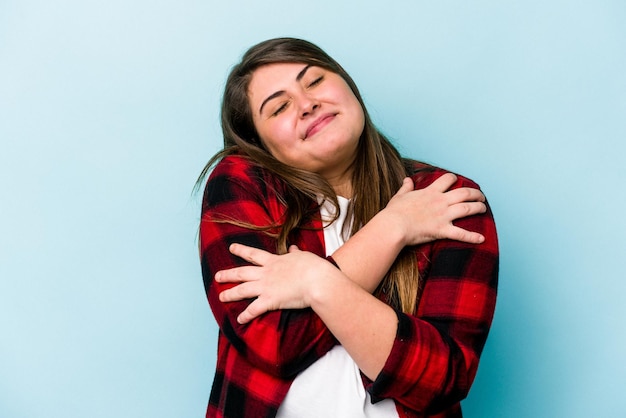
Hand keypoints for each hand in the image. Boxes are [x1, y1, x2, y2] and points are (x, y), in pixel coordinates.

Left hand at [215, 243, 336, 323]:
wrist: (316, 280)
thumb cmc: (313, 267)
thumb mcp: (303, 256)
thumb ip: (295, 253)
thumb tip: (293, 248)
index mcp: (274, 261)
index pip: (254, 254)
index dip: (241, 250)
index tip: (231, 248)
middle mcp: (266, 273)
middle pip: (242, 273)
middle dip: (228, 275)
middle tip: (217, 276)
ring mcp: (266, 287)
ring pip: (243, 290)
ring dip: (230, 294)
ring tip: (221, 297)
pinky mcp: (270, 300)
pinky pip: (254, 309)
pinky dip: (245, 315)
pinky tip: (239, 320)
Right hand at [383, 173, 486, 245]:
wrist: (393, 226)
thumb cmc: (394, 213)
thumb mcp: (399, 196)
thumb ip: (406, 187)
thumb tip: (407, 179)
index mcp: (430, 193)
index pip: (447, 179)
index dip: (454, 178)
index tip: (458, 180)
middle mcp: (440, 202)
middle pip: (464, 193)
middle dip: (475, 193)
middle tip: (480, 196)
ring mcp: (443, 216)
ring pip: (467, 208)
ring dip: (478, 208)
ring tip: (484, 208)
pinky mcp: (442, 230)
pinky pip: (461, 234)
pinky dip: (472, 237)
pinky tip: (482, 239)